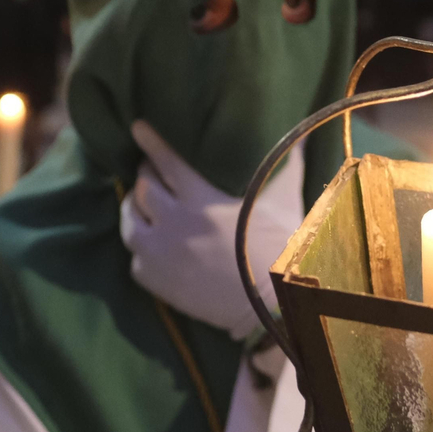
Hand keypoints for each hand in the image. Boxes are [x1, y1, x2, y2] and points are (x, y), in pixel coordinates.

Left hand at [119, 122, 297, 339]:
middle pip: (143, 188)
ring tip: (140, 207)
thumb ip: (286, 168)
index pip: (166, 161)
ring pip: (130, 221)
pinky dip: (141, 249)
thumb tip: (302, 138)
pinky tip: (150, 245)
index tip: (137, 127)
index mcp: (201, 198)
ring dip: (134, 210)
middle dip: (145, 175)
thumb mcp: (282, 203)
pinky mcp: (155, 281)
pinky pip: (135, 259)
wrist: (270, 304)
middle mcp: (174, 221)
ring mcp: (161, 252)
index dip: (150, 141)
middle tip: (149, 172)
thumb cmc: (280, 249)